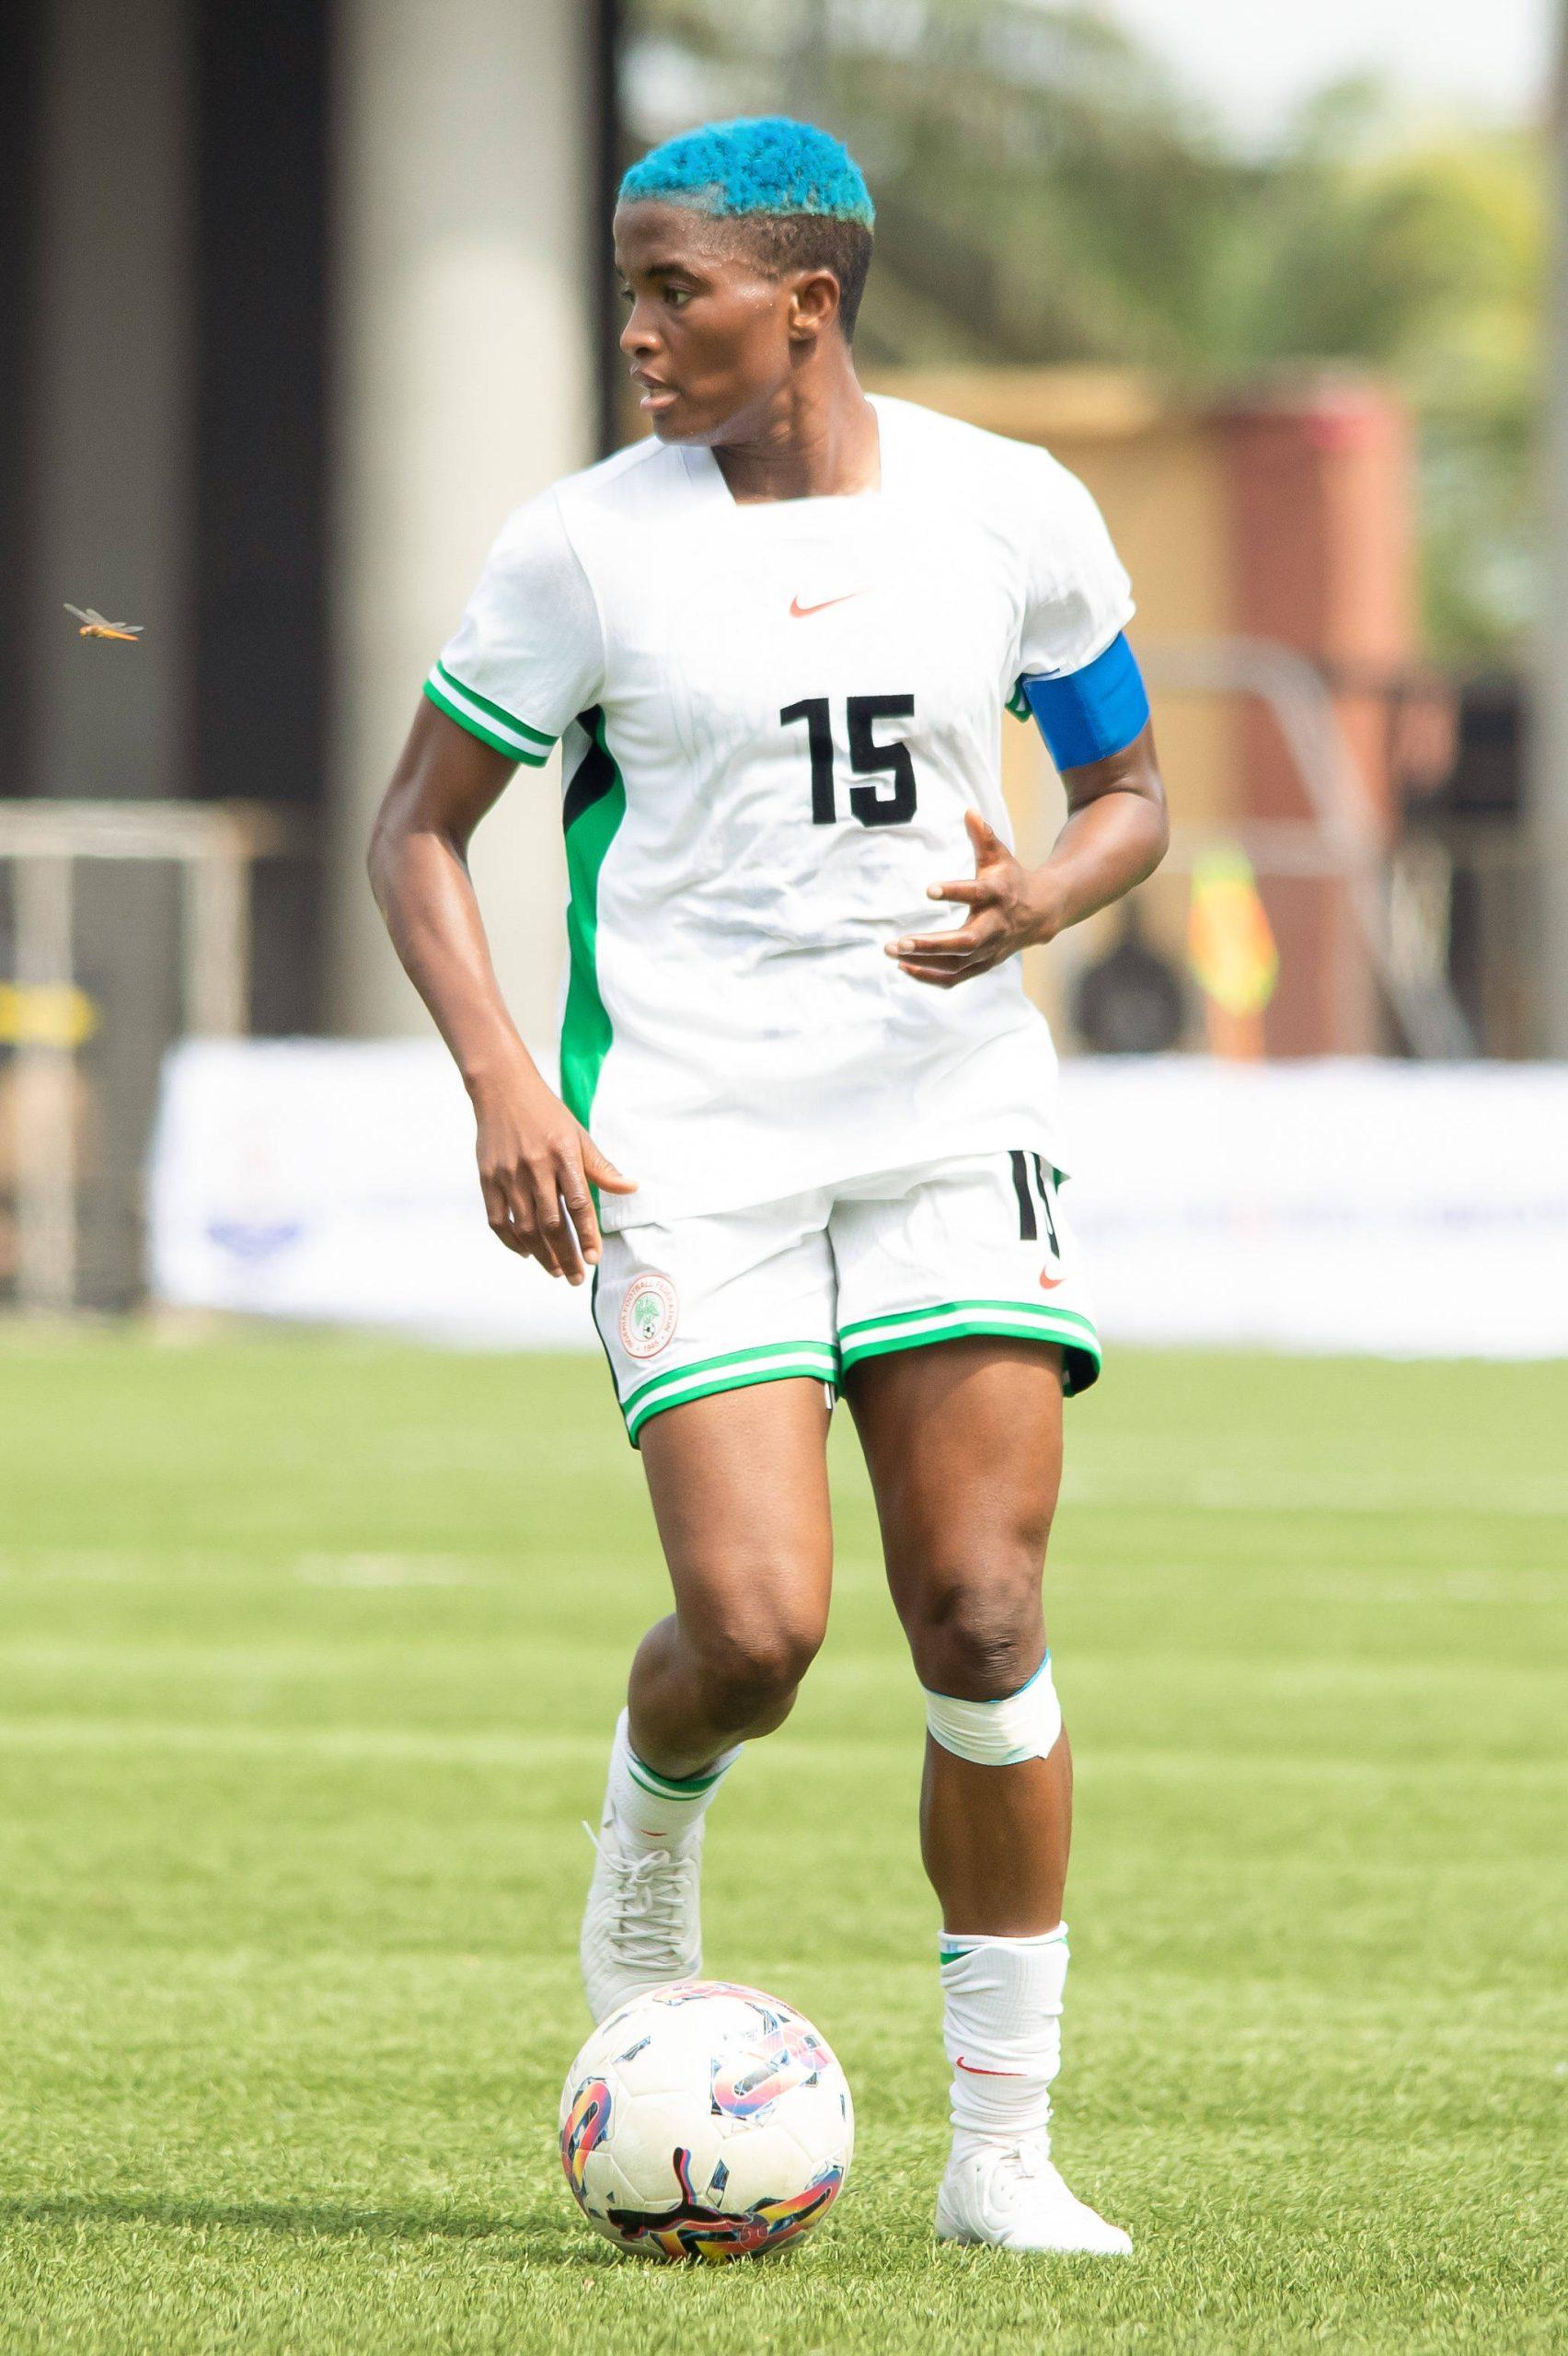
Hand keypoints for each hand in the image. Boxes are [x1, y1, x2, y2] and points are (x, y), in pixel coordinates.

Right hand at [472, 1061, 635, 1282]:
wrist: (502, 1090)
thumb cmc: (547, 1114)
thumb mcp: (579, 1135)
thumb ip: (602, 1167)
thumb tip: (632, 1188)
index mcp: (563, 1155)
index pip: (579, 1205)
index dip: (587, 1235)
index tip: (594, 1259)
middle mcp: (535, 1167)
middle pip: (552, 1224)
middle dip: (565, 1256)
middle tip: (576, 1278)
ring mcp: (508, 1175)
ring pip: (526, 1227)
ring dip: (542, 1255)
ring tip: (556, 1271)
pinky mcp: (487, 1179)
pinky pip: (498, 1221)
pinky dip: (512, 1242)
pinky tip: (527, 1253)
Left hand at [885, 810, 1061, 987]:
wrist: (1040, 913)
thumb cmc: (1010, 880)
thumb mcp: (999, 856)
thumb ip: (983, 836)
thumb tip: (968, 811)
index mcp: (998, 895)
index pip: (977, 893)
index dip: (954, 892)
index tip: (928, 889)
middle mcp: (995, 926)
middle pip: (965, 942)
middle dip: (931, 945)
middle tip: (899, 942)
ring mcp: (989, 950)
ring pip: (956, 963)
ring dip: (924, 960)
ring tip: (892, 951)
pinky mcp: (982, 964)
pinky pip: (955, 977)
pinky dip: (929, 976)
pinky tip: (904, 967)